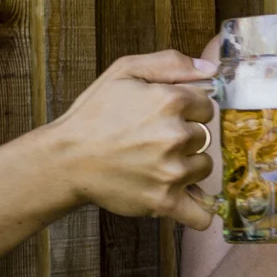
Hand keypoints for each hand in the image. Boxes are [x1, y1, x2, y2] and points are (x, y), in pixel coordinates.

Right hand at [46, 49, 218, 225]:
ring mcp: (172, 171)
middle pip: (205, 136)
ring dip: (189, 166)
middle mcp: (175, 135)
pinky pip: (200, 213)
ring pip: (204, 166)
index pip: (206, 106)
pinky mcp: (164, 201)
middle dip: (186, 137)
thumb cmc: (93, 115)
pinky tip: (191, 201)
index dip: (188, 110)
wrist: (65, 159)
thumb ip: (171, 63)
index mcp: (170, 100)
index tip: (168, 116)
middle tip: (155, 140)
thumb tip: (211, 68)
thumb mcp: (125, 72)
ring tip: (158, 163)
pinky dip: (200, 211)